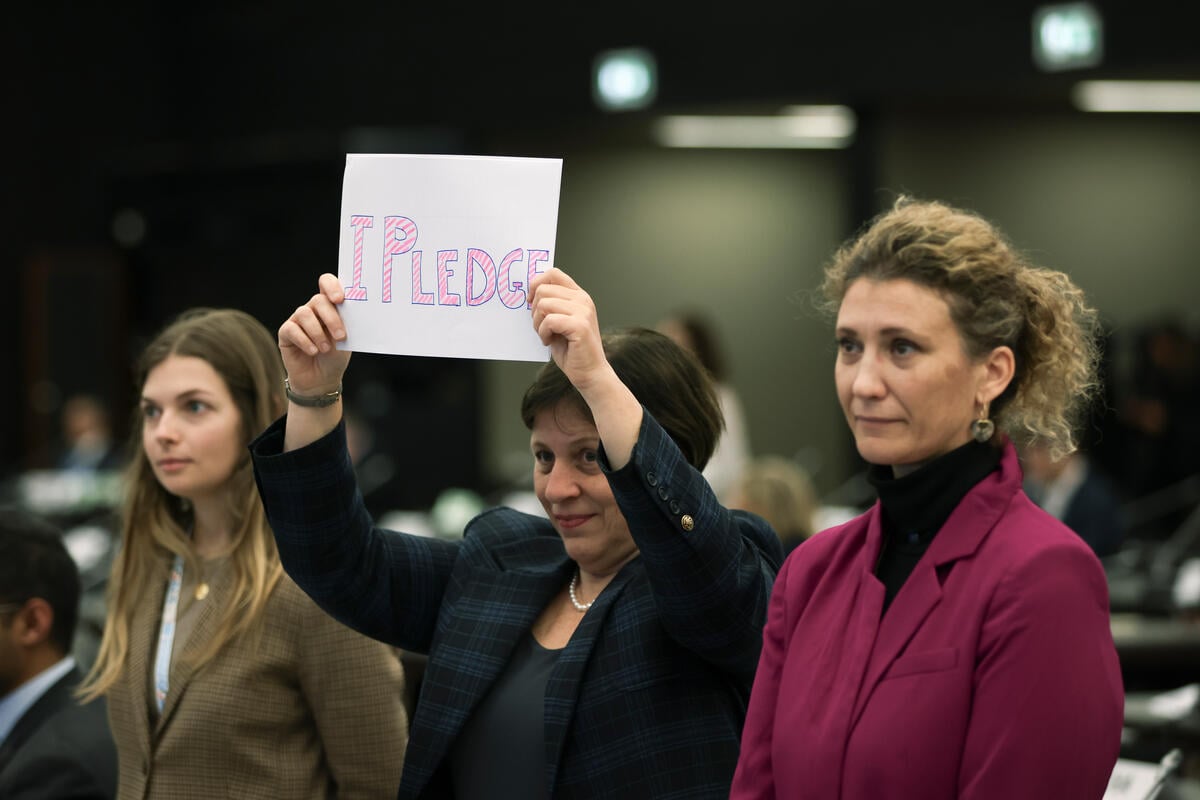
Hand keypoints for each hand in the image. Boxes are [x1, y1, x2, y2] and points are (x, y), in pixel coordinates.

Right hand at [278, 273, 351, 395]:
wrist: (322, 379)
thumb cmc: (336, 356)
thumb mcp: (347, 339)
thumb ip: (348, 323)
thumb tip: (357, 311)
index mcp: (330, 305)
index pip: (326, 283)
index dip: (332, 286)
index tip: (340, 300)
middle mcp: (312, 309)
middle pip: (318, 300)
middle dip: (332, 319)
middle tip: (341, 337)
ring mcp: (297, 319)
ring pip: (304, 313)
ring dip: (318, 333)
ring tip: (325, 349)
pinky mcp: (286, 333)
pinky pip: (292, 329)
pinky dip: (305, 341)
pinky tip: (313, 351)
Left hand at [529, 268, 641, 466]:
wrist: (590, 373)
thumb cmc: (573, 351)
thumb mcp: (559, 322)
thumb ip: (550, 305)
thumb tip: (530, 294)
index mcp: (579, 296)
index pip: (553, 273)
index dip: (536, 284)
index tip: (530, 301)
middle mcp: (583, 300)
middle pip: (543, 289)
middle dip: (534, 310)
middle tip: (540, 327)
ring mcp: (583, 312)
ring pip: (543, 304)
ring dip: (537, 323)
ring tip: (546, 335)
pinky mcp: (580, 326)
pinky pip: (549, 320)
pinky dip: (543, 333)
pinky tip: (550, 341)